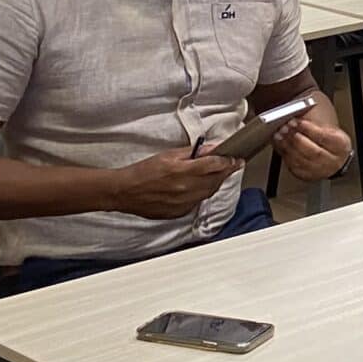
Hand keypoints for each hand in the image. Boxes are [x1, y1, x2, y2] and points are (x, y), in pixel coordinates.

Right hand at [114, 146, 237, 218]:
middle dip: (226, 172)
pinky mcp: (179, 212)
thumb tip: (212, 148)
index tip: (237, 159)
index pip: (215, 166)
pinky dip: (203, 193)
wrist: (125, 192)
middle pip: (215, 180)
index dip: (229, 162)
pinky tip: (201, 186)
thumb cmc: (144, 171)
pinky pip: (197, 202)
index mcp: (184, 172)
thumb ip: (192, 152)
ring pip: (209, 193)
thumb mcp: (169, 155)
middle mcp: (187, 189)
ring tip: (219, 174)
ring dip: (216, 183)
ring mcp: (183, 204)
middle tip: (233, 165)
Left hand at [271, 111, 352, 182]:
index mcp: (340, 146)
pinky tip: (281, 145)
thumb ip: (318, 126)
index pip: (324, 138)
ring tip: (280, 135)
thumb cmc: (334, 144)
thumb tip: (300, 115)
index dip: (309, 129)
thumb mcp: (332, 131)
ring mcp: (319, 170)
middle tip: (286, 127)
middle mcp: (331, 161)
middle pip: (312, 151)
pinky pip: (294, 166)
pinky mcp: (307, 175)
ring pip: (301, 160)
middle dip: (296, 138)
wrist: (337, 162)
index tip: (297, 121)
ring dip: (287, 146)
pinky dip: (285, 154)